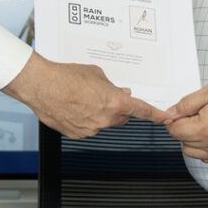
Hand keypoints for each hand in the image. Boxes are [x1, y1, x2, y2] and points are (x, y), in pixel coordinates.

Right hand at [2, 52, 165, 137]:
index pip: (142, 111)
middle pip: (122, 117)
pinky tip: (73, 106)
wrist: (41, 85)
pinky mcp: (77, 134)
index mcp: (114, 102)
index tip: (166, 119)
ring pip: (103, 122)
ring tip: (81, 98)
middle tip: (103, 95)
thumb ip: (110, 86)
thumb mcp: (95, 74)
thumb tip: (118, 91)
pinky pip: (88, 127)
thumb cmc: (65, 77)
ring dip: (99, 113)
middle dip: (117, 108)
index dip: (156, 116)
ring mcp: (91, 129)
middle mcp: (105, 119)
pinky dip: (85, 119)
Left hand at [164, 74, 207, 161]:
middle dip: (181, 128)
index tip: (177, 111)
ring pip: (193, 153)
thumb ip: (186, 104)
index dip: (172, 119)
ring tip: (200, 123)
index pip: (175, 131)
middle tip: (190, 114)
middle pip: (182, 142)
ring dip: (190, 140)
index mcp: (205, 128)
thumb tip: (170, 113)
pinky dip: (203, 149)